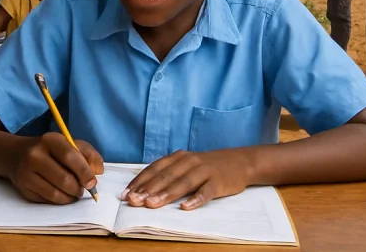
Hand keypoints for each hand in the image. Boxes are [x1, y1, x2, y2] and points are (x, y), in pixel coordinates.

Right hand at [9, 133, 103, 204]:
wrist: (16, 154)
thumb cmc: (49, 149)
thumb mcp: (68, 143)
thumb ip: (88, 154)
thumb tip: (98, 172)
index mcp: (49, 140)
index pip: (70, 156)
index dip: (84, 172)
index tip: (92, 183)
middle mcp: (34, 155)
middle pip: (64, 179)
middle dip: (78, 188)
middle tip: (82, 189)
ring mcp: (26, 173)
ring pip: (55, 194)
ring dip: (70, 197)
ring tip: (73, 193)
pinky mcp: (23, 189)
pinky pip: (46, 201)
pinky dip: (59, 201)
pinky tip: (61, 194)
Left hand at [123, 149, 252, 209]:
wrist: (239, 161)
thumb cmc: (207, 167)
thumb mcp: (186, 164)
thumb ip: (168, 173)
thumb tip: (142, 188)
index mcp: (178, 157)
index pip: (154, 169)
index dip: (139, 181)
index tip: (125, 194)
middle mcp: (189, 162)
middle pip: (165, 176)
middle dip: (147, 189)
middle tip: (133, 201)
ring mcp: (204, 171)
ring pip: (182, 183)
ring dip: (165, 195)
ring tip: (151, 204)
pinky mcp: (218, 182)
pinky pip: (206, 192)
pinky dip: (195, 199)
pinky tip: (186, 207)